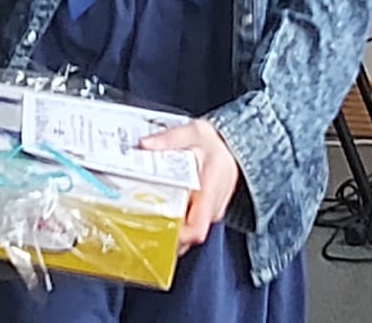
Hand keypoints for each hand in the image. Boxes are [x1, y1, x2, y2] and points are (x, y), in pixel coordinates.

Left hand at [139, 118, 240, 254]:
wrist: (233, 146)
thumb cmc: (215, 143)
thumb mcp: (194, 132)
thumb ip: (171, 139)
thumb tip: (145, 145)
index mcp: (209, 193)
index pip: (196, 229)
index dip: (175, 236)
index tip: (154, 227)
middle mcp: (211, 209)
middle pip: (187, 237)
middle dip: (163, 235)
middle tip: (138, 222)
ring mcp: (208, 213)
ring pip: (186, 234)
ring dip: (167, 231)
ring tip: (143, 218)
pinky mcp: (203, 212)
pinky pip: (187, 225)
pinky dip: (172, 223)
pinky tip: (156, 212)